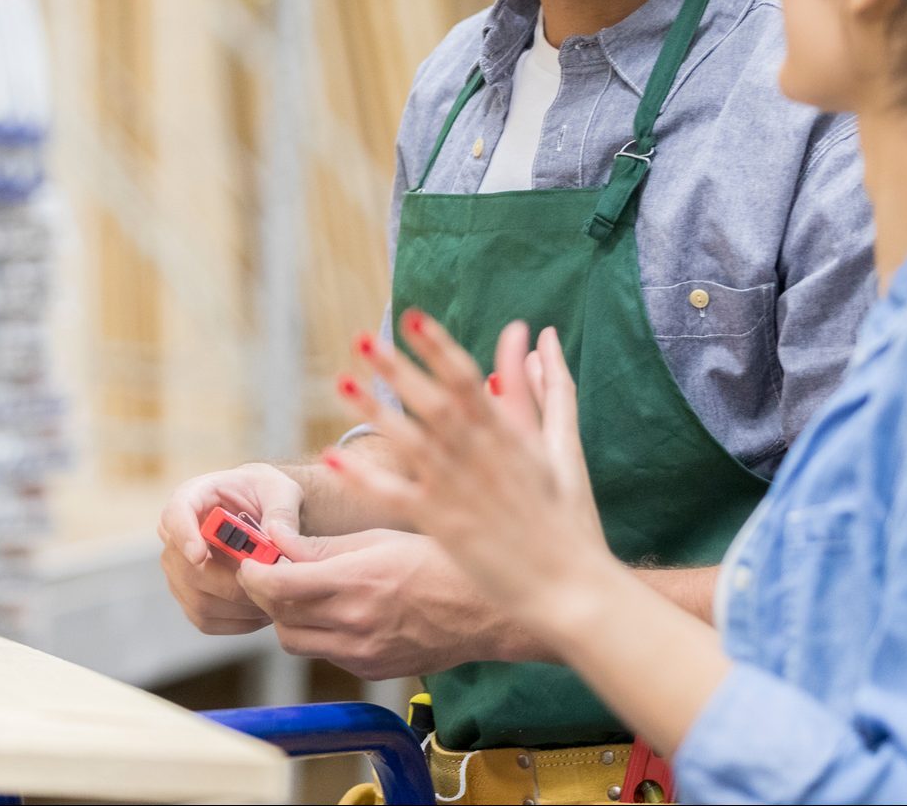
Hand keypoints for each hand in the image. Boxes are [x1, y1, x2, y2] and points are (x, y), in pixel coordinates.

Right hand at [157, 462, 303, 633]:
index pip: (175, 514)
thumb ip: (281, 511)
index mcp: (193, 497)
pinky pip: (207, 619)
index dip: (183, 535)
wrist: (265, 511)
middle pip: (188, 570)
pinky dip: (238, 620)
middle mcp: (177, 535)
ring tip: (275, 598)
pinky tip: (264, 608)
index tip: (200, 555)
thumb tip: (276, 536)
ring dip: (240, 605)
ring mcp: (179, 570)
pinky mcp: (190, 597)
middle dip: (231, 583)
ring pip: (199, 600)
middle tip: (268, 585)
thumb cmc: (267, 494)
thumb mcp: (281, 490)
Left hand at [236, 526, 530, 677]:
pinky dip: (321, 632)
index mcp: (357, 581)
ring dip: (290, 617)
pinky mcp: (371, 670)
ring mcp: (362, 653)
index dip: (254, 573)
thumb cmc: (442, 561)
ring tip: (308, 590)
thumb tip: (279, 542)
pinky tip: (342, 608)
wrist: (486, 611)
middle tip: (276, 570)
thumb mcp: (383, 538)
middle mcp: (354, 623)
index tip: (252, 559)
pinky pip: (327, 654)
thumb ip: (325, 546)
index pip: (278, 586)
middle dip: (268, 594)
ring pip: (298, 642)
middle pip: (279, 618)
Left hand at [330, 313, 614, 637]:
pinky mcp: (444, 527)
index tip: (413, 318)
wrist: (572, 587)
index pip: (468, 378)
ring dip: (374, 411)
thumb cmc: (572, 516)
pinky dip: (365, 478)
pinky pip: (396, 497)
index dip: (439, 346)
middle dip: (398, 368)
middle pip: (432, 402)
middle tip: (362, 338)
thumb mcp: (564, 444)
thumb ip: (550, 387)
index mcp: (510, 434)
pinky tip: (335, 456)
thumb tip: (540, 335)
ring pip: (410, 442)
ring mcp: (460, 491)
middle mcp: (481, 456)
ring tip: (342, 382)